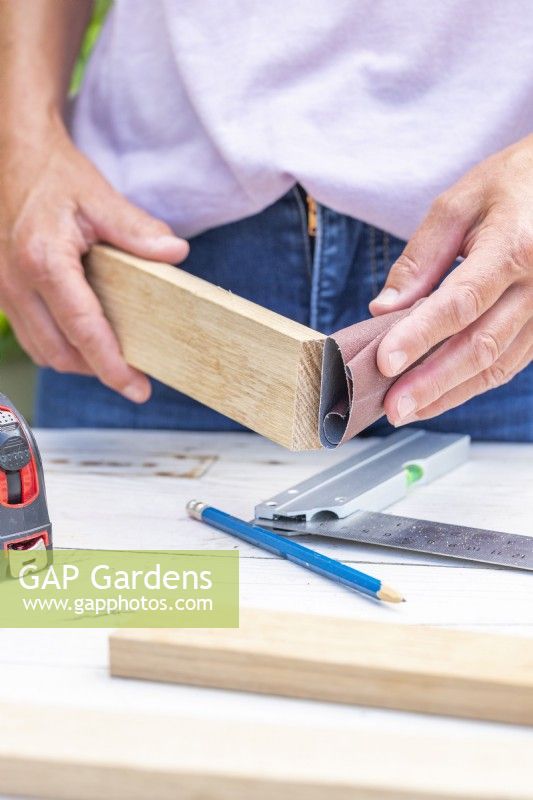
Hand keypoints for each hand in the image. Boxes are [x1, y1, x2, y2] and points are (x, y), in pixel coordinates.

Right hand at [0, 117, 188, 401]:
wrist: (12, 156)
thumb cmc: (54, 176)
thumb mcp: (100, 198)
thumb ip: (137, 231)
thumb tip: (174, 254)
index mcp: (42, 260)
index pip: (83, 330)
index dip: (111, 366)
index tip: (136, 387)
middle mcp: (16, 282)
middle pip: (60, 352)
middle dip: (97, 370)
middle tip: (133, 375)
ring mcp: (2, 290)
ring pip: (42, 351)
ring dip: (77, 362)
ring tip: (111, 358)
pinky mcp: (0, 291)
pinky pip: (29, 335)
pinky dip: (58, 346)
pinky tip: (82, 339)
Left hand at [369, 134, 532, 425]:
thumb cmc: (514, 184)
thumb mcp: (460, 204)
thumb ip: (420, 258)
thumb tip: (384, 308)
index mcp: (515, 246)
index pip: (461, 302)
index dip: (421, 336)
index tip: (386, 361)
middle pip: (481, 345)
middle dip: (432, 382)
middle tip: (394, 408)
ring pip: (498, 365)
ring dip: (450, 393)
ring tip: (409, 410)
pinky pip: (511, 364)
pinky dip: (472, 384)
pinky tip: (440, 395)